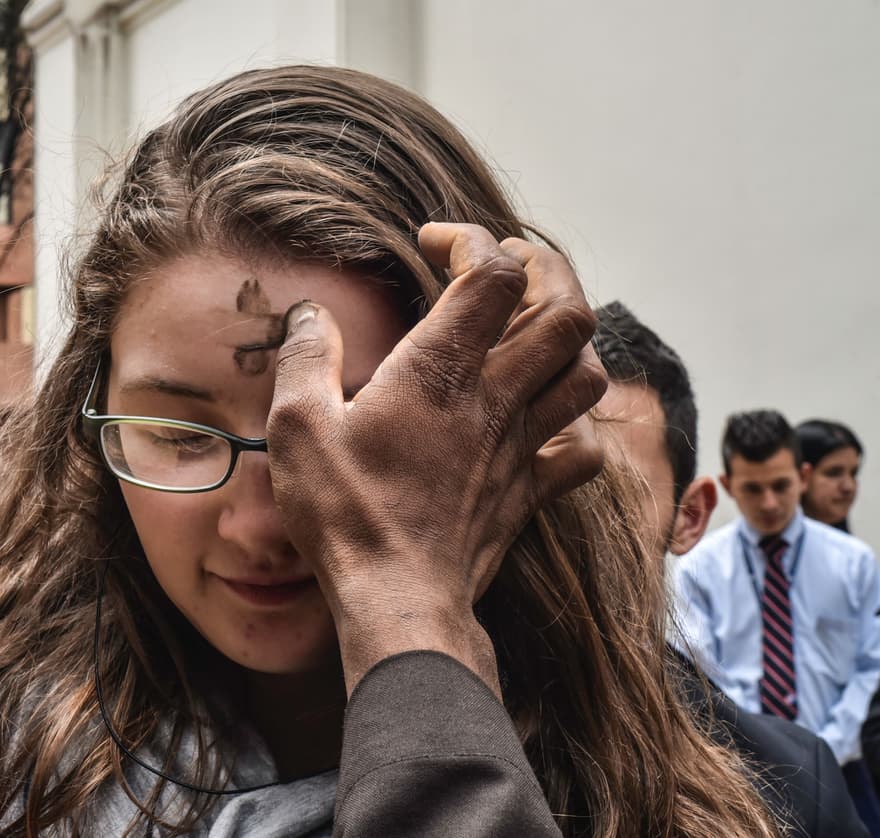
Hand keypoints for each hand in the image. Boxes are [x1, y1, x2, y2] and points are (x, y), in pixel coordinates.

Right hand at [267, 223, 605, 694]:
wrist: (399, 600)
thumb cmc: (347, 514)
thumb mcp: (297, 427)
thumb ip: (305, 357)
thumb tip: (311, 314)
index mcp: (441, 370)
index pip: (494, 273)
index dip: (474, 239)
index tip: (434, 243)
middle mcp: (495, 399)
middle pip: (567, 311)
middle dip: (548, 271)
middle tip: (510, 266)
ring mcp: (520, 446)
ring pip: (586, 374)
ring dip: (570, 339)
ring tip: (532, 329)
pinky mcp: (528, 492)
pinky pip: (582, 450)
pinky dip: (577, 424)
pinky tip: (546, 420)